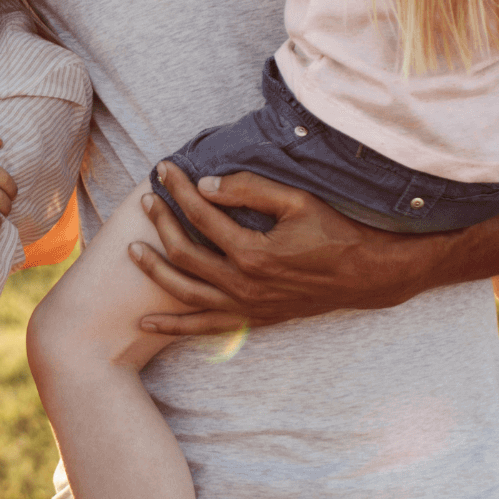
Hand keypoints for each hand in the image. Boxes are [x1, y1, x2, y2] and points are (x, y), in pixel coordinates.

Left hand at [129, 161, 445, 333]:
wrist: (366, 276)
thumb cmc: (334, 233)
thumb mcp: (297, 201)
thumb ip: (250, 190)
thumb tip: (207, 184)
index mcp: (253, 252)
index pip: (202, 214)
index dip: (179, 189)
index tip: (164, 170)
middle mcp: (243, 284)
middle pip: (185, 252)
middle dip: (161, 223)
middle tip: (147, 200)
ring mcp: (245, 307)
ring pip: (185, 292)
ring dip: (155, 270)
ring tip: (132, 250)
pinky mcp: (251, 320)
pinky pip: (203, 328)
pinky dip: (172, 327)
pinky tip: (144, 323)